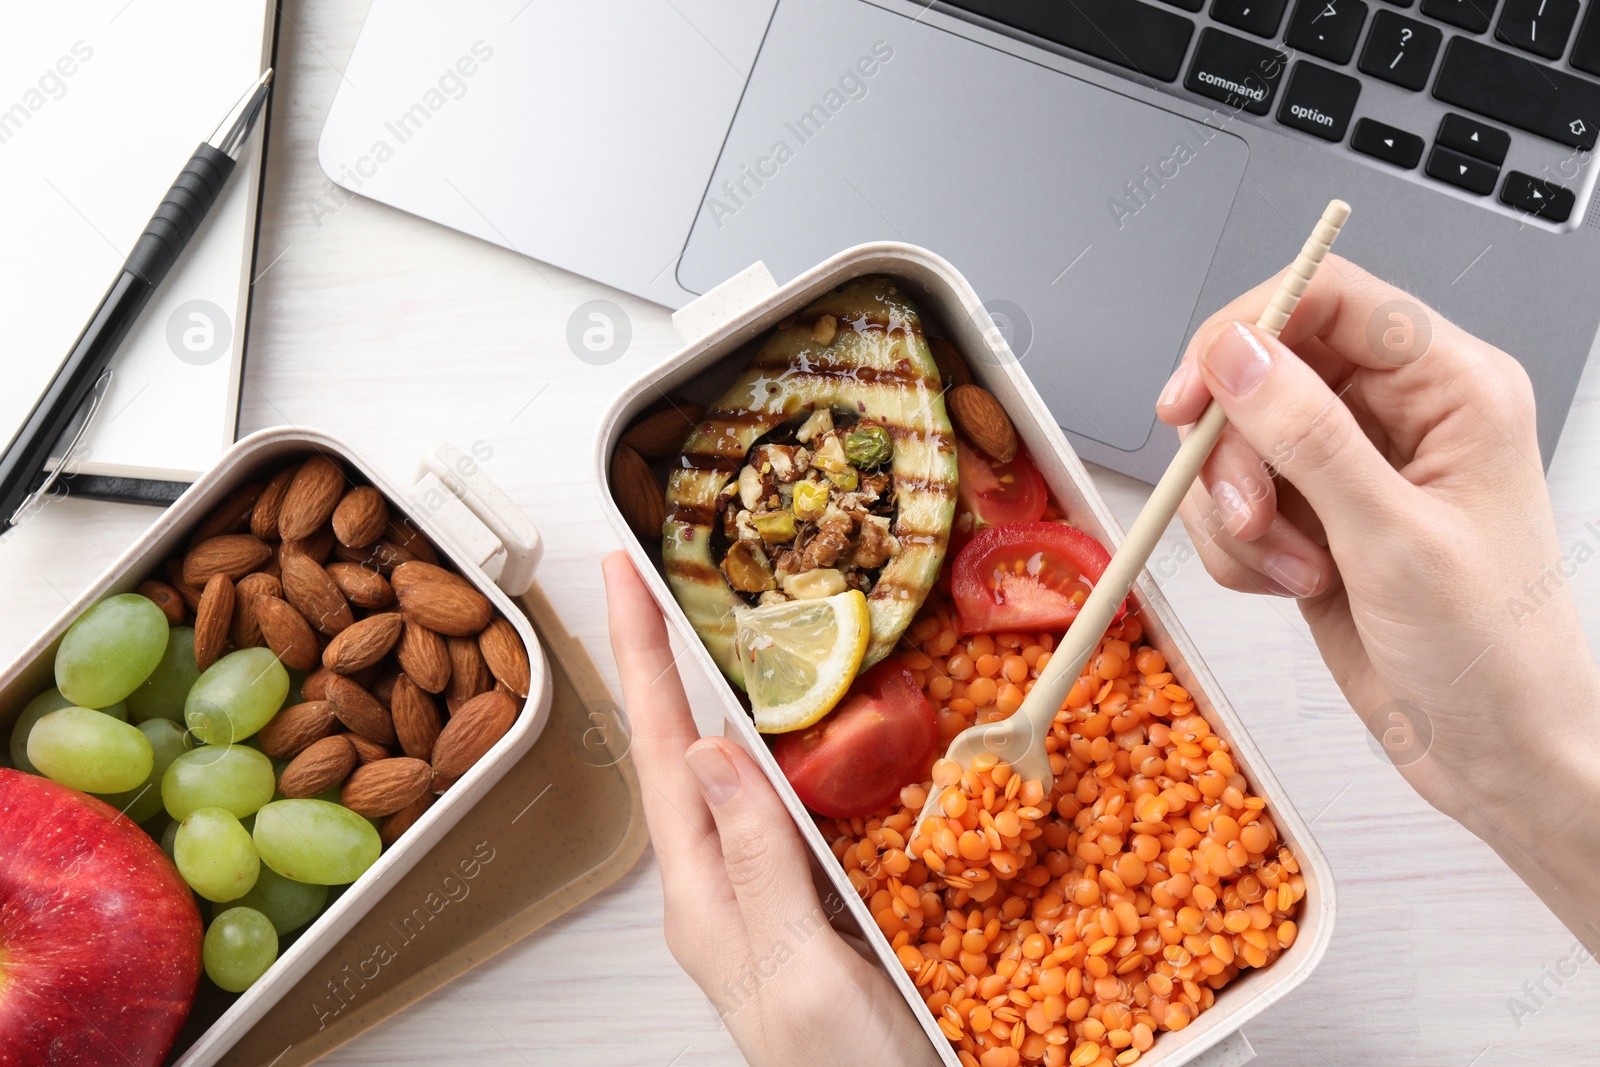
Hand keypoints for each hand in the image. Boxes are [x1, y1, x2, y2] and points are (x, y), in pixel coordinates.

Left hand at [602, 553, 938, 1066]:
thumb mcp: (801, 972)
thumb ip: (759, 863)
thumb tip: (712, 751)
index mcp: (704, 897)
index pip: (663, 752)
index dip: (642, 655)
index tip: (621, 574)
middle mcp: (725, 884)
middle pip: (692, 745)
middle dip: (675, 656)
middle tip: (670, 573)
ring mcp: (770, 891)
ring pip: (747, 767)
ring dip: (737, 690)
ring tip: (729, 620)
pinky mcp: (819, 900)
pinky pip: (800, 802)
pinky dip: (806, 743)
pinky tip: (823, 720)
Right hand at [1155, 256, 1599, 943]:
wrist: (1497, 756)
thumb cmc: (1492, 657)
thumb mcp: (1395, 541)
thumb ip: (1310, 437)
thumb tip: (1239, 354)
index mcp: (1452, 388)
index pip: (1329, 299)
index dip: (1247, 332)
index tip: (1192, 396)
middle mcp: (1400, 415)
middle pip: (1266, 372)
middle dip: (1237, 450)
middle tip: (1251, 514)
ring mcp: (1352, 468)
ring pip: (1236, 442)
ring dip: (1238, 512)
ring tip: (1293, 568)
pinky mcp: (1315, 516)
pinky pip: (1233, 502)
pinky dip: (1239, 549)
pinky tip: (1290, 586)